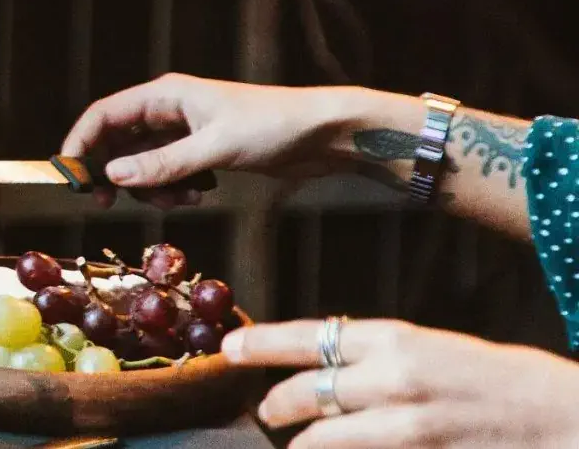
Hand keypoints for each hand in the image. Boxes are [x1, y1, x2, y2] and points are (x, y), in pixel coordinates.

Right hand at [60, 75, 370, 204]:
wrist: (325, 134)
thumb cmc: (272, 127)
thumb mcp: (215, 148)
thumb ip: (162, 164)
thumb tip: (111, 175)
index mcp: (165, 94)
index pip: (104, 114)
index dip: (81, 142)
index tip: (70, 176)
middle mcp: (169, 109)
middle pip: (119, 139)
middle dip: (114, 172)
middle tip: (110, 203)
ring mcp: (186, 130)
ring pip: (144, 160)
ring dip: (150, 185)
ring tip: (177, 200)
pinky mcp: (203, 149)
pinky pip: (169, 170)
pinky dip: (172, 187)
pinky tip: (195, 196)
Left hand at [232, 318, 578, 446]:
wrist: (564, 418)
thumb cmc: (502, 380)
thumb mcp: (435, 349)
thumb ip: (381, 357)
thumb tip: (328, 363)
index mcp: (396, 340)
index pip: (309, 336)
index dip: (261, 343)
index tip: (228, 349)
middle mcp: (395, 380)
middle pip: (306, 393)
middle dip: (277, 406)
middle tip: (267, 413)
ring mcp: (409, 426)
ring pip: (324, 438)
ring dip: (305, 444)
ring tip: (298, 443)